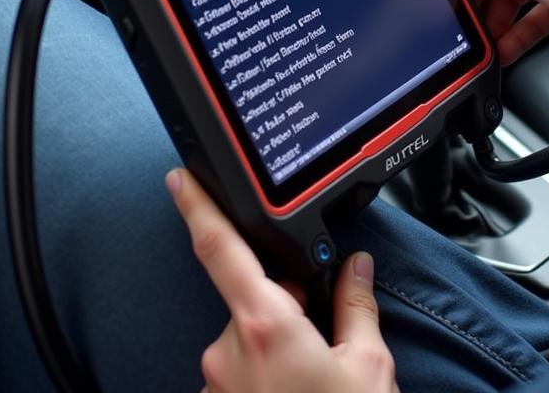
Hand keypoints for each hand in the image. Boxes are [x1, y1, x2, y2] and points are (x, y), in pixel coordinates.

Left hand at [167, 169, 398, 392]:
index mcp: (266, 324)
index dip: (197, 207)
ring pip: (246, 338)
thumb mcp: (369, 366)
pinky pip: (239, 373)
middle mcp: (229, 351)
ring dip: (275, 341)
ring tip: (313, 380)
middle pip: (251, 297)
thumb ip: (355, 304)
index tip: (179, 177)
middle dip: (283, 301)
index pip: (220, 249)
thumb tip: (355, 267)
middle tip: (322, 333)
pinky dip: (265, 373)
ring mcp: (218, 386)